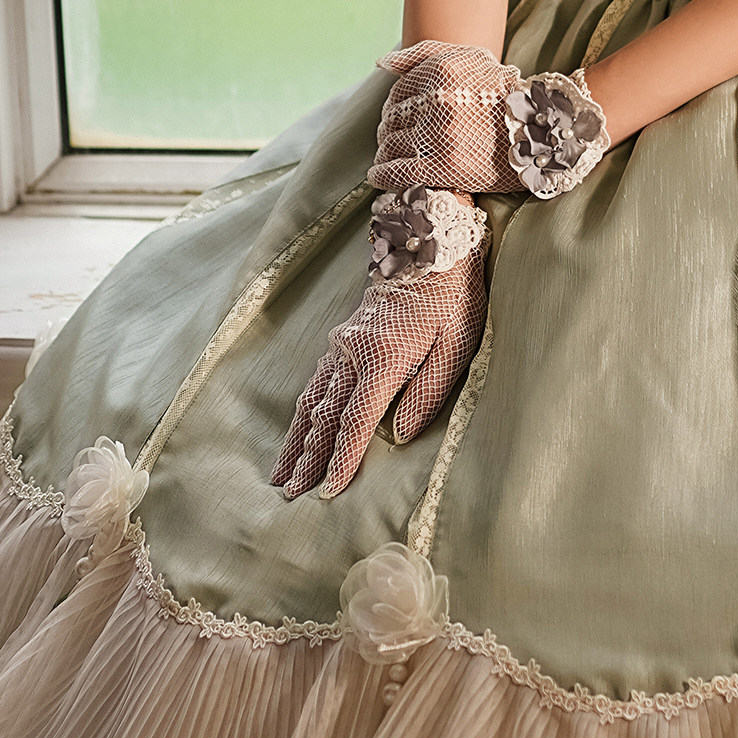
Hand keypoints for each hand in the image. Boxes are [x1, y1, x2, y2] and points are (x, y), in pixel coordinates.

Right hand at [270, 189, 486, 498]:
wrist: (426, 242)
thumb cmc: (452, 294)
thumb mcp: (457, 342)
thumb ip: (429, 391)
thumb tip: (400, 437)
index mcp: (382, 358)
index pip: (356, 422)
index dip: (342, 460)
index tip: (327, 493)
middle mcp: (352, 353)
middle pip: (325, 418)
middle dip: (308, 459)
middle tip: (291, 495)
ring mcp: (342, 344)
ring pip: (312, 401)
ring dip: (296, 440)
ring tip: (281, 473)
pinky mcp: (342, 338)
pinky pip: (315, 382)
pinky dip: (302, 412)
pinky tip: (296, 429)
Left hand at [373, 42, 611, 200]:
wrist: (539, 133)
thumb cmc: (504, 94)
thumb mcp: (470, 58)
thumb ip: (423, 54)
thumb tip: (381, 63)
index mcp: (441, 71)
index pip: (397, 92)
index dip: (394, 107)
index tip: (398, 118)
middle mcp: (437, 101)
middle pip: (391, 119)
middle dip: (389, 130)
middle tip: (394, 139)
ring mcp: (439, 135)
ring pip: (391, 145)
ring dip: (386, 152)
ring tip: (390, 156)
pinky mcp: (442, 167)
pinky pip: (396, 171)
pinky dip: (382, 174)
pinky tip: (379, 176)